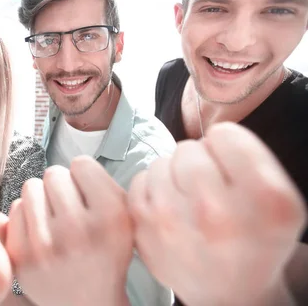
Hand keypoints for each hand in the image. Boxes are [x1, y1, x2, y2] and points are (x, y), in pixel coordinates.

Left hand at [6, 156, 132, 305]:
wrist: (86, 303)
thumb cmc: (105, 252)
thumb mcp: (124, 218)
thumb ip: (104, 184)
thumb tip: (73, 160)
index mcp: (110, 218)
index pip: (81, 164)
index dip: (84, 177)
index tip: (88, 196)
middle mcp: (78, 231)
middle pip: (53, 173)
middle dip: (61, 187)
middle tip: (69, 208)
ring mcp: (46, 245)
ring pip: (31, 187)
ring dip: (42, 198)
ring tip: (54, 220)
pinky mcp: (21, 256)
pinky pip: (15, 209)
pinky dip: (27, 217)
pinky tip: (40, 234)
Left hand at [129, 122, 306, 305]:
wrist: (230, 292)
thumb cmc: (254, 237)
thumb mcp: (278, 198)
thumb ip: (248, 155)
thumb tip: (208, 131)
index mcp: (262, 199)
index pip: (224, 135)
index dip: (226, 149)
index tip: (230, 172)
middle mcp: (216, 212)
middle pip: (188, 148)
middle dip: (198, 162)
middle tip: (207, 190)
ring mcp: (173, 222)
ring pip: (162, 162)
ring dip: (173, 176)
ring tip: (189, 204)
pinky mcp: (143, 229)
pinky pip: (141, 180)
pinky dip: (153, 190)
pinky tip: (170, 212)